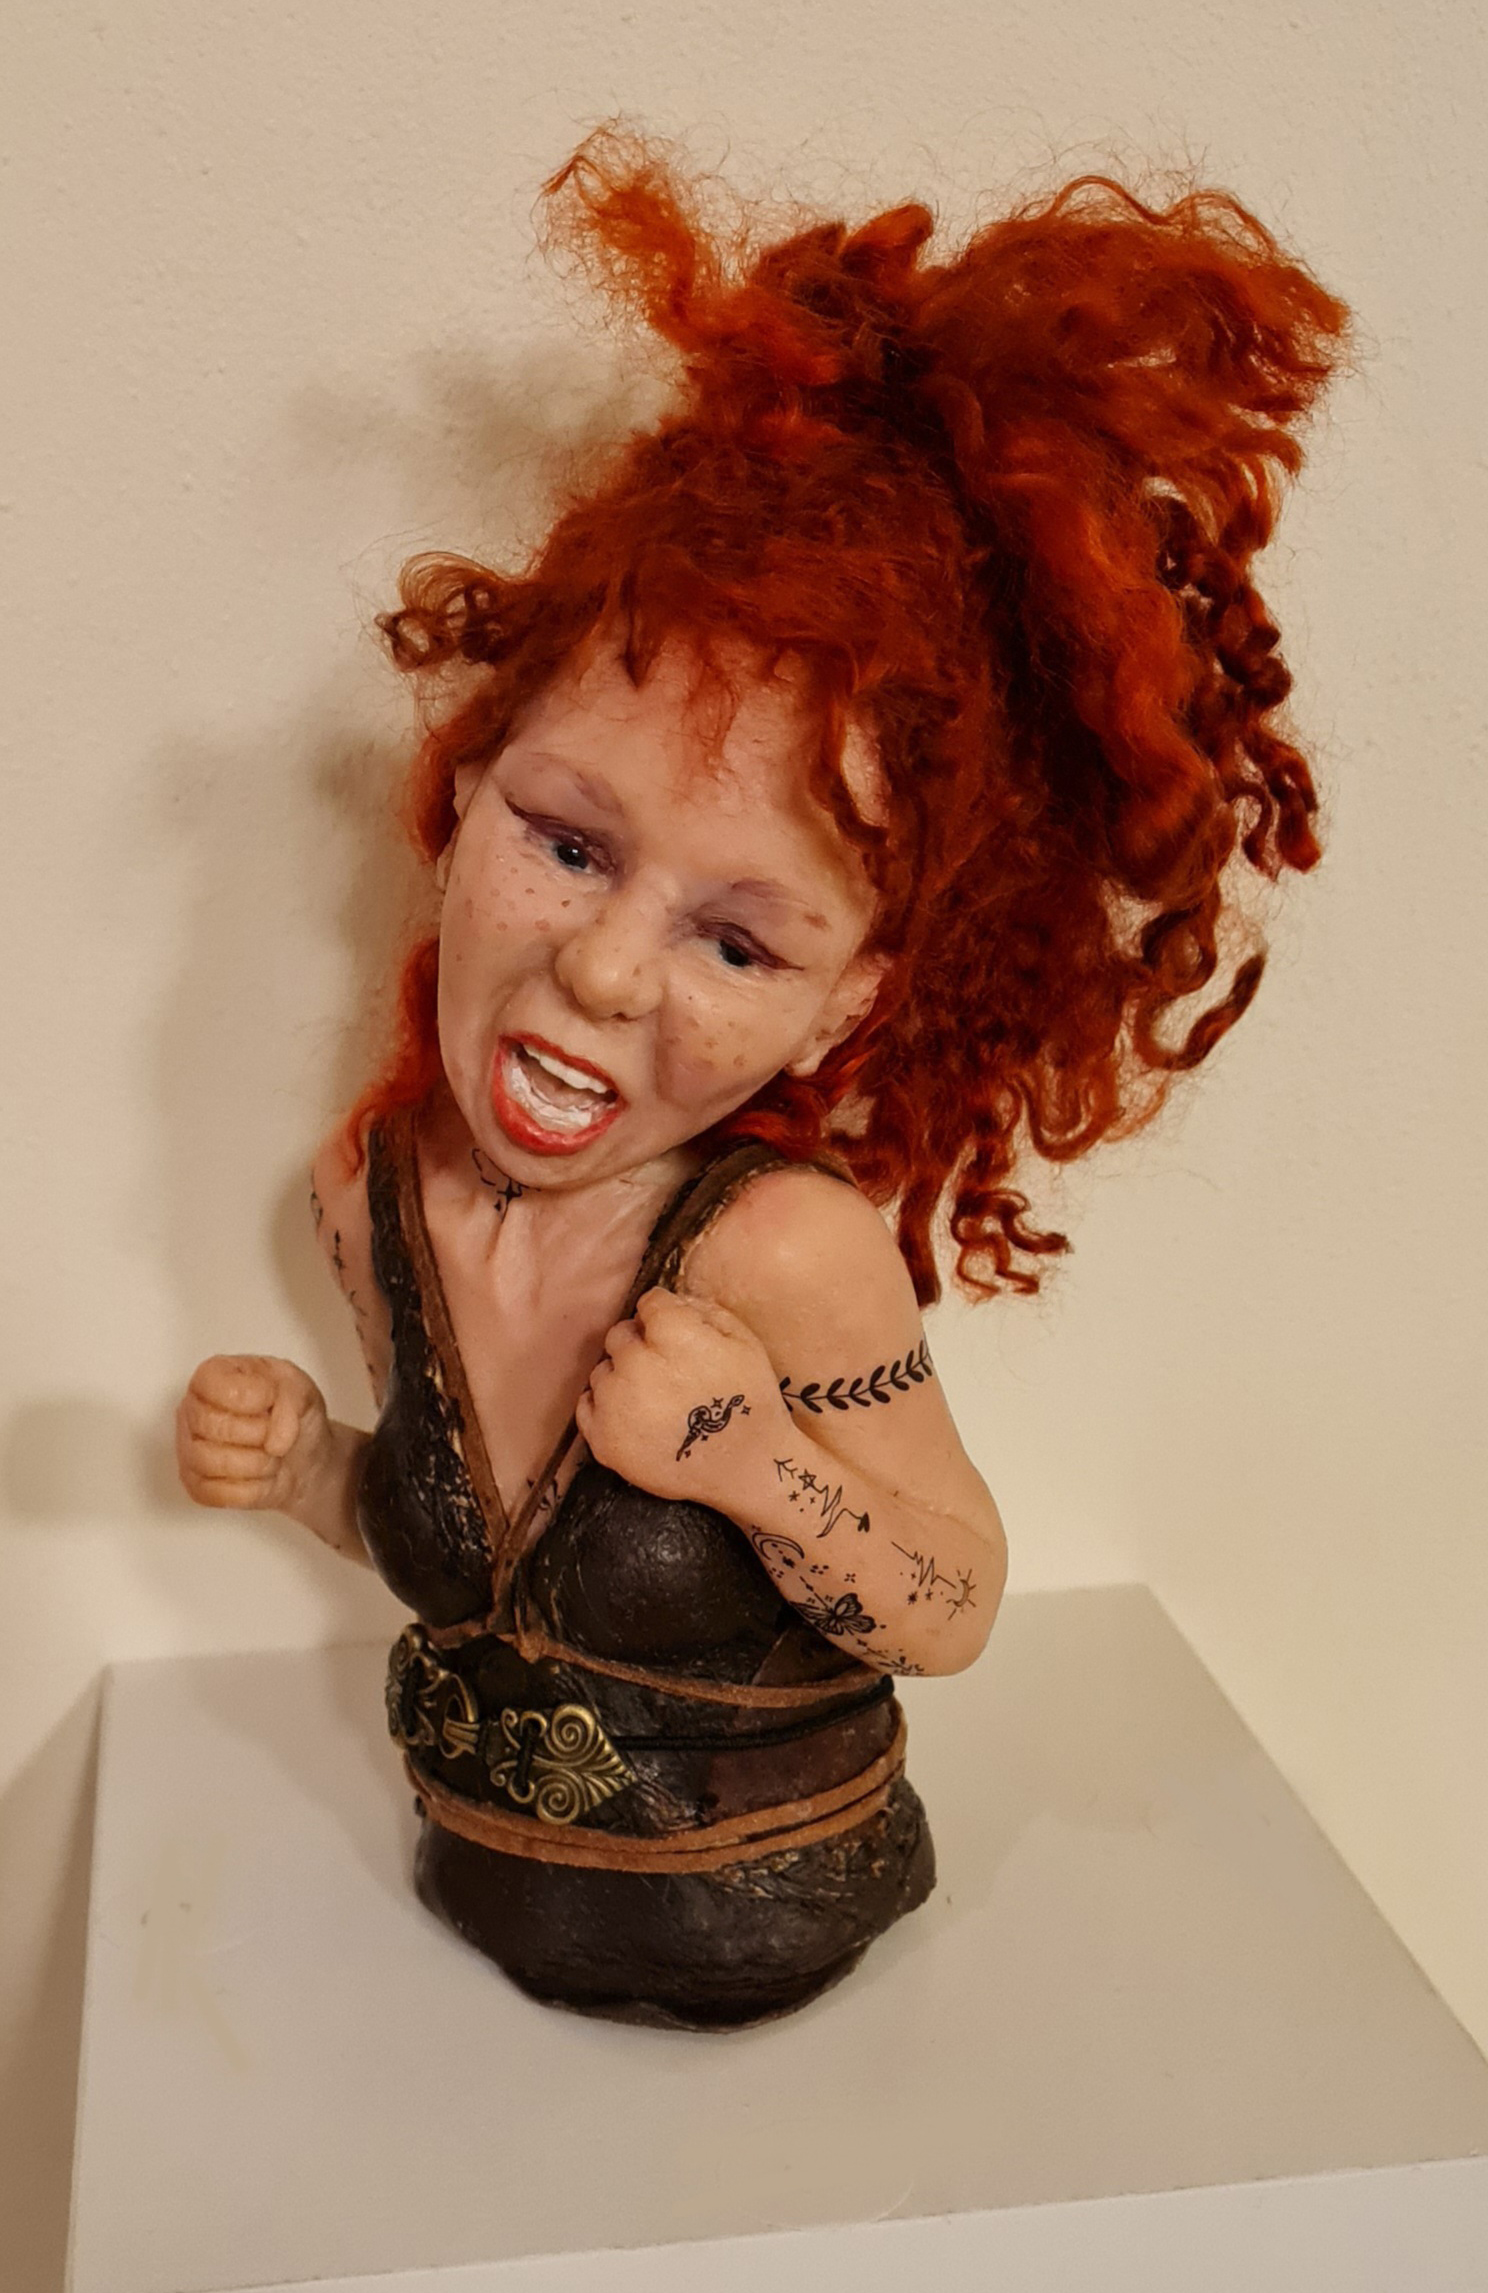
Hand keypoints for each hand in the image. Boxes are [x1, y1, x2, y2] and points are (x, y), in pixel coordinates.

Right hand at [176, 1354, 332, 1515]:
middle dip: (258, 1433)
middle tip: (273, 1433)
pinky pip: (214, 1494)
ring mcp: (190, 1449)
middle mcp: (193, 1410)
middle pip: (212, 1425)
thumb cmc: (295, 1418)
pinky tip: (259, 1477)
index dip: (254, 1398)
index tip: (272, 1400)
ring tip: (269, 1455)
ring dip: (257, 1463)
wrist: (306, 1458)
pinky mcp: (196, 1485)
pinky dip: (250, 1490)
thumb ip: (290, 1400)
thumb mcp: (303, 1390)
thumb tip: (274, 1439)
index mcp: (213, 1375)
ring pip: (209, 1462)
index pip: (217, 1386)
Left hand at [575, 1288, 785, 1508]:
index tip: (674, 1329)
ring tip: (652, 1396)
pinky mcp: (603, 1440)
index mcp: (674, 1337)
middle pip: (620, 1334)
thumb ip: (703, 1310)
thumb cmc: (750, 1400)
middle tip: (664, 1366)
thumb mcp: (744, 1341)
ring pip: (602, 1370)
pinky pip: (587, 1405)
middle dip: (640, 1342)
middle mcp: (636, 1365)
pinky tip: (634, 1414)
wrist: (746, 1468)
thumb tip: (671, 1301)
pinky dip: (605, 1405)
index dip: (664, 1314)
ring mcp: (615, 1405)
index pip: (649, 1303)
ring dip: (622, 1375)